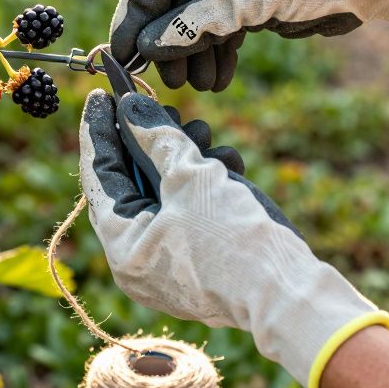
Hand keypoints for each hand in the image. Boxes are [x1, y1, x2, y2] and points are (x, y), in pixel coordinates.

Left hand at [78, 89, 388, 387]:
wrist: (289, 292)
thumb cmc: (234, 236)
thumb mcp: (190, 176)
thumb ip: (156, 137)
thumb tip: (130, 107)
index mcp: (122, 247)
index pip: (99, 177)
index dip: (99, 131)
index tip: (101, 95)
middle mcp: (139, 263)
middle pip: (133, 186)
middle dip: (151, 143)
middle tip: (162, 108)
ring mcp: (171, 268)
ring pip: (166, 198)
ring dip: (183, 161)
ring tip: (203, 132)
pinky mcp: (202, 266)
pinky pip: (190, 217)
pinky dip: (204, 188)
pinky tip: (227, 164)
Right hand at [109, 0, 388, 89]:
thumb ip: (200, 22)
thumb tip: (150, 48)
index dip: (135, 13)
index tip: (122, 52)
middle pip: (171, 2)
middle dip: (166, 43)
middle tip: (164, 80)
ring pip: (194, 23)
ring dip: (192, 56)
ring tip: (199, 85)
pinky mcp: (250, 5)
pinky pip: (219, 34)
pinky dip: (215, 57)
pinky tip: (219, 80)